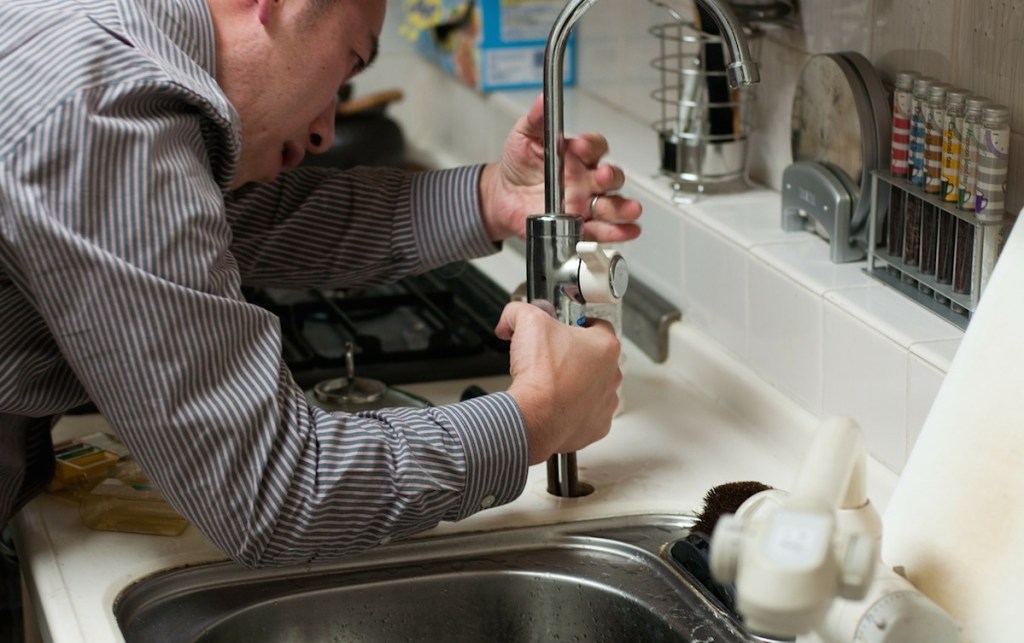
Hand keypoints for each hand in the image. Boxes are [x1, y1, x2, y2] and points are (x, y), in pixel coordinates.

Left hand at [479, 94, 641, 242]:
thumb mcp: (524, 137)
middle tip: (601, 177)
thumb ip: (536, 119)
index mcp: (577, 156)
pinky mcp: (580, 225)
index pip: (595, 147)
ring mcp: (586, 203)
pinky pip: (603, 230)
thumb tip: (543, 99)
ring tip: (629, 209)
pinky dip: (617, 232)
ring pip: (613, 205)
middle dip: (610, 177)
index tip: (577, 146)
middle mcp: (587, 179)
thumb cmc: (519, 165)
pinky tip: (626, 231)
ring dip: (623, 208)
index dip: (590, 146)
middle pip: (611, 177)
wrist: (503, 197)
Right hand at [495, 301, 621, 464]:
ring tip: (552, 384)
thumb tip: (512, 316)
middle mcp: (612, 375)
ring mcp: (606, 403)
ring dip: (576, 384)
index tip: (564, 329)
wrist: (534, 417)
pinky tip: (555, 405)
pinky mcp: (597, 426)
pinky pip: (587, 414)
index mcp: (605, 346)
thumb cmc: (540, 375)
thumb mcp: (527, 322)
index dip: (577, 325)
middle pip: (596, 358)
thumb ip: (520, 311)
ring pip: (594, 387)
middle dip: (575, 356)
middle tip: (552, 357)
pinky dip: (573, 410)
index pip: (598, 325)